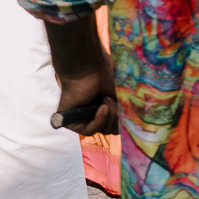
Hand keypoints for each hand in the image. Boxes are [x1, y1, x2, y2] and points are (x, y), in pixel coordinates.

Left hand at [44, 17, 116, 136]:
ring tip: (106, 100)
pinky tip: (101, 107)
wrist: (88, 68)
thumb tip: (129, 127)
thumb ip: (123, 113)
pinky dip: (98, 120)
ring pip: (101, 131)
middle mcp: (92, 115)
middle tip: (115, 101)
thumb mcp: (120, 98)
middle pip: (110, 130)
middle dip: (116, 117)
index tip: (124, 106)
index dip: (122, 119)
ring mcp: (81, 119)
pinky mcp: (70, 120)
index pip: (116, 124)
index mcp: (103, 108)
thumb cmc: (104, 76)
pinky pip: (88, 130)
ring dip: (108, 117)